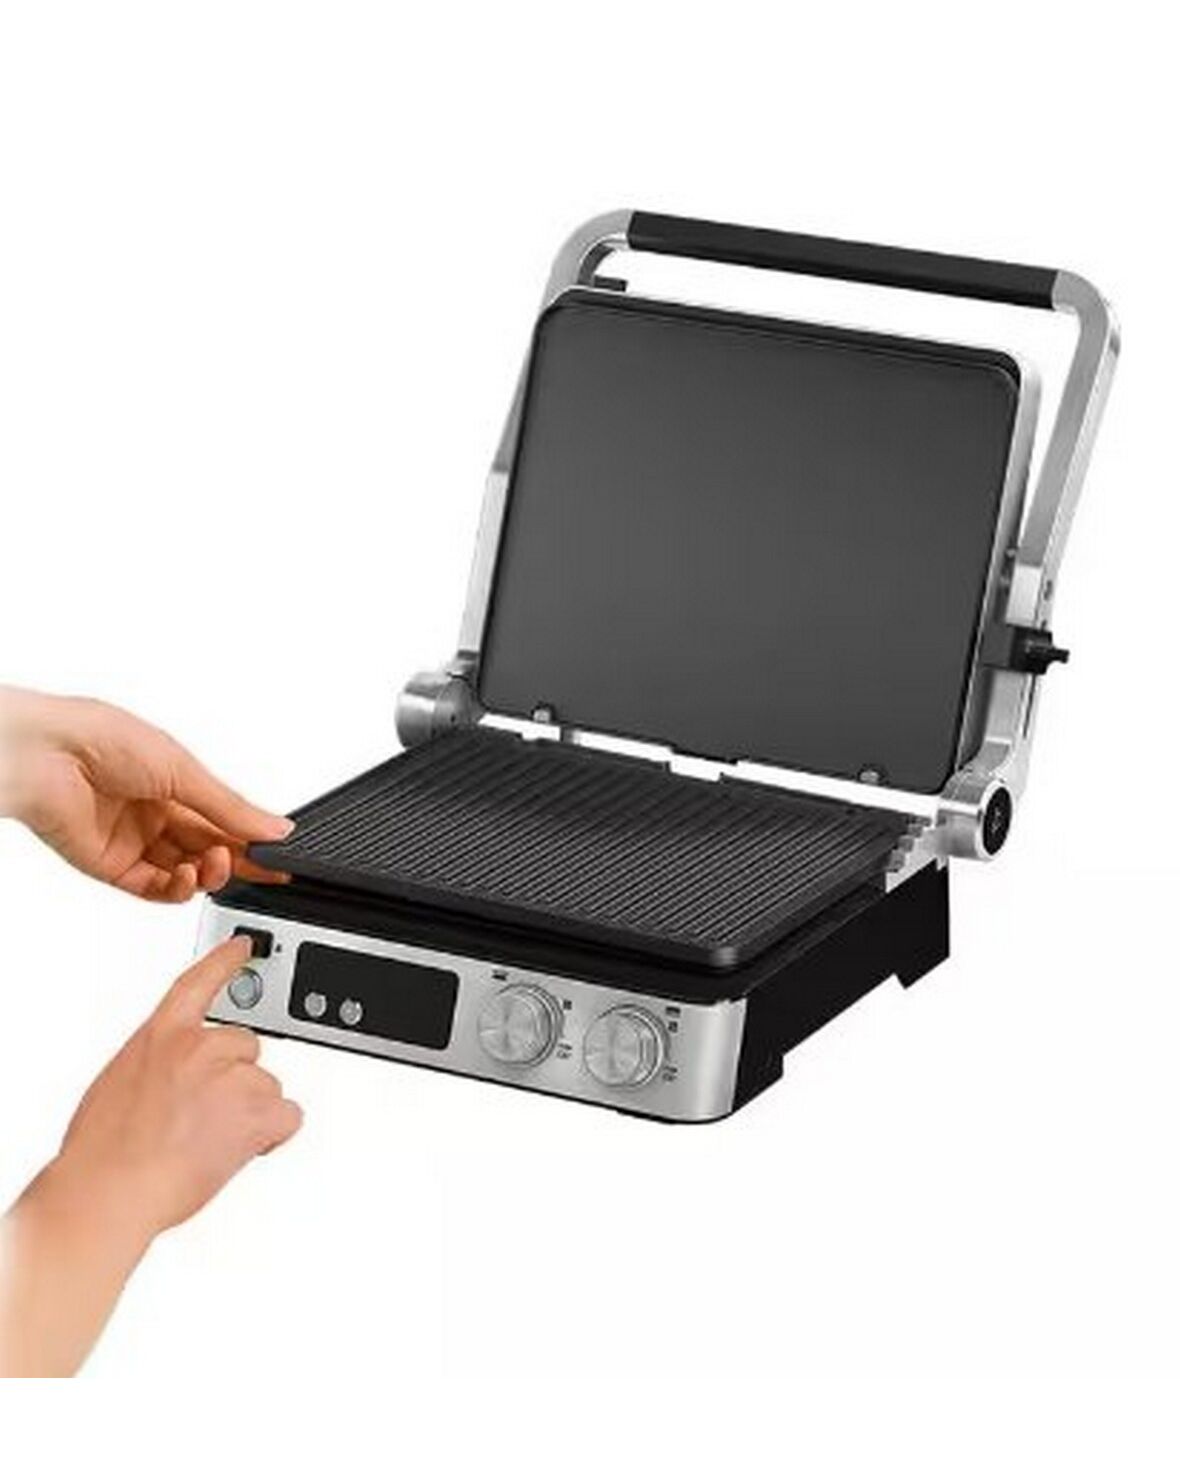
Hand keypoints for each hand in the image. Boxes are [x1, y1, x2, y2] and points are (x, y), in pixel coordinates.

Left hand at [0, 686, 290, 900]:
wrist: (47, 755)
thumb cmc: (102, 738)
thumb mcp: (183, 770)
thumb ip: (230, 807)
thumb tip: (275, 826)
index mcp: (175, 782)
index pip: (224, 820)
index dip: (253, 840)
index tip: (281, 856)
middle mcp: (155, 813)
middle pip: (209, 849)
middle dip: (236, 860)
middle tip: (259, 867)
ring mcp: (134, 841)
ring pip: (186, 873)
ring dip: (208, 874)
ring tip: (215, 863)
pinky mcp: (112, 867)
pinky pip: (153, 889)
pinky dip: (177, 889)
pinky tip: (188, 877)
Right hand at [55, 935, 302, 1238]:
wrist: (108, 1191)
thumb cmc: (102, 1150)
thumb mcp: (118, 1083)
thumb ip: (157, 1064)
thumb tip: (174, 1076)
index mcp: (161, 1035)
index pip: (199, 981)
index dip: (224, 961)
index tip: (244, 947)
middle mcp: (201, 1046)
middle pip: (247, 1046)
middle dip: (234, 1079)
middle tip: (202, 1118)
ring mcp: (231, 1076)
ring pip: (265, 1085)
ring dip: (248, 1112)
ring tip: (207, 1143)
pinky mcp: (256, 1112)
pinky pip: (287, 1115)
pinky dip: (272, 1135)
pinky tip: (240, 1151)